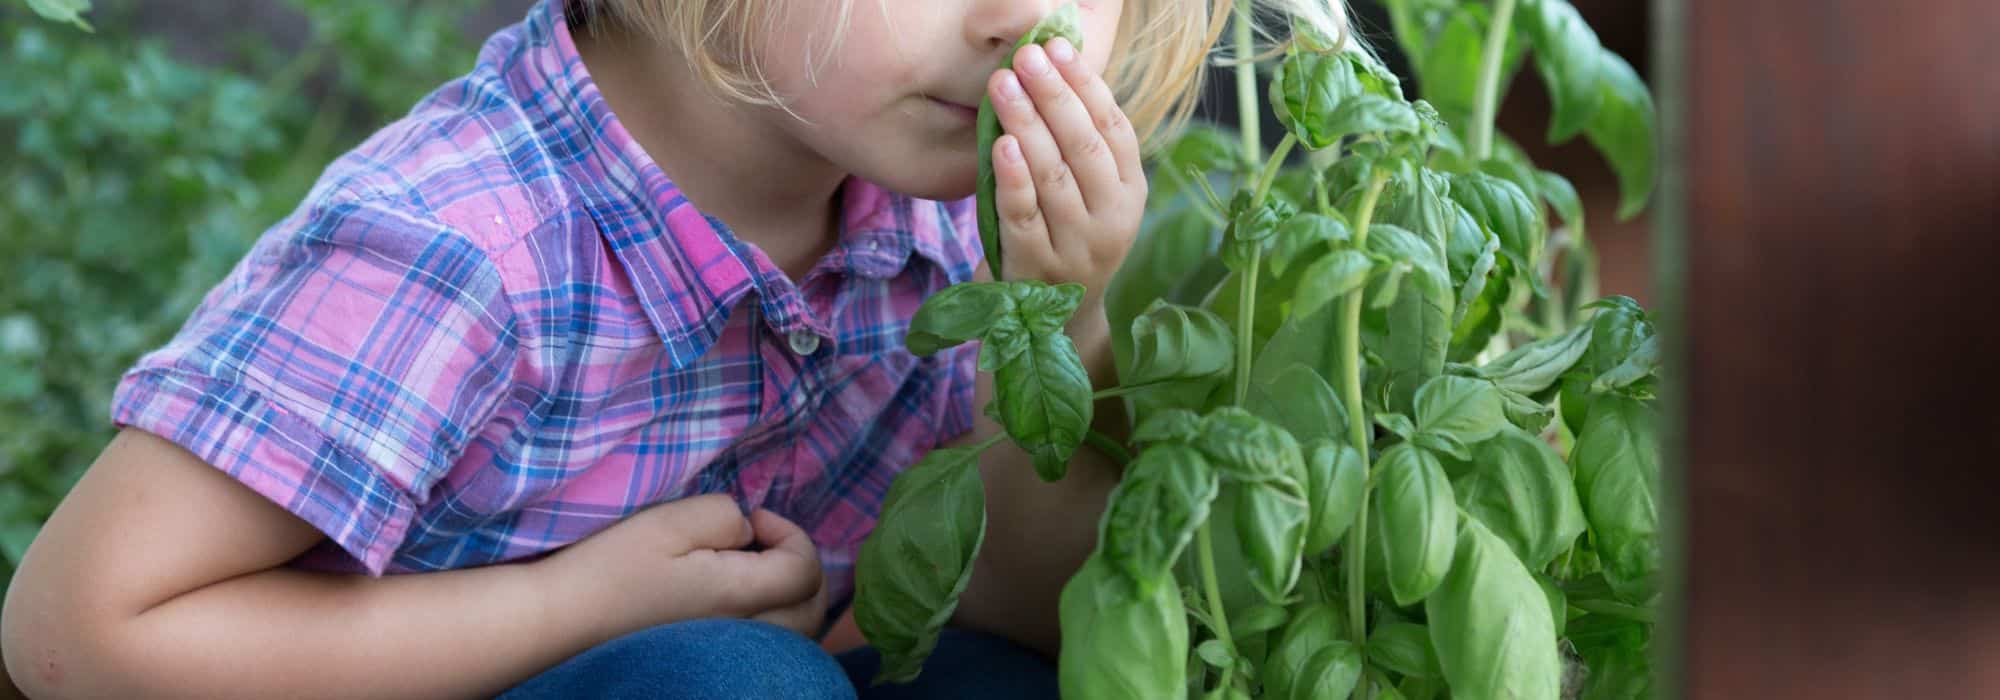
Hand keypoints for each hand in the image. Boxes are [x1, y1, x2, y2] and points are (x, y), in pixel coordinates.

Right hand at [537, 494, 822, 641]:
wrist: (563, 621)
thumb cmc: (612, 567)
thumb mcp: (670, 521)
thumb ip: (723, 516)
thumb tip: (747, 531)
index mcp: (740, 598)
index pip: (805, 569)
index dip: (789, 532)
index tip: (751, 519)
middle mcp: (748, 636)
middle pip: (813, 607)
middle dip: (799, 563)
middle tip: (760, 540)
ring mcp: (732, 654)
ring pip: (796, 630)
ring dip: (790, 593)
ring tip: (750, 565)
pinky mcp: (714, 662)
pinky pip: (770, 645)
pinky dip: (772, 617)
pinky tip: (736, 597)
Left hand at [986, 37, 1145, 311]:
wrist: (1054, 319)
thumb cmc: (1064, 236)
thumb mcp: (1088, 195)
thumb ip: (1078, 144)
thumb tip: (1055, 67)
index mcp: (1130, 193)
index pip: (1114, 129)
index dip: (1087, 85)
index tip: (1059, 47)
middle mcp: (1112, 221)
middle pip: (1085, 148)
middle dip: (1054, 96)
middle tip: (1026, 57)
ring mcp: (1076, 248)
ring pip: (1054, 176)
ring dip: (1028, 124)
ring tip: (1004, 85)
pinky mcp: (1037, 267)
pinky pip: (1025, 216)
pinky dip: (1014, 178)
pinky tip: (1002, 143)